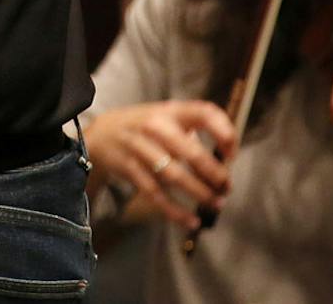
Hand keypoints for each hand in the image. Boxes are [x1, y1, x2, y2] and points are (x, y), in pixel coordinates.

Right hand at [83, 100, 233, 227]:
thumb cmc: (145, 127)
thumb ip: (192, 131)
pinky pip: (156, 194)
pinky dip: (175, 211)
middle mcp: (155, 126)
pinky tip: (191, 221)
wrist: (101, 133)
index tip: (231, 153)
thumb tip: (225, 160)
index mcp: (170, 111)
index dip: (225, 133)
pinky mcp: (130, 169)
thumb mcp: (166, 116)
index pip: (204, 113)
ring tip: (216, 204)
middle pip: (191, 152)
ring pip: (175, 176)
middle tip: (226, 187)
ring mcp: (140, 148)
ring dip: (199, 194)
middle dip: (215, 175)